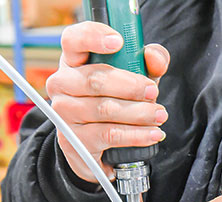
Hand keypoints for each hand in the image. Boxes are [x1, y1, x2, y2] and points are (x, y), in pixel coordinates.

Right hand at [45, 21, 170, 182]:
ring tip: (159, 115)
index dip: (93, 37)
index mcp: (73, 60)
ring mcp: (64, 112)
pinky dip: (135, 134)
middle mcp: (61, 83)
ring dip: (138, 113)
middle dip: (130, 86)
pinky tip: (153, 133)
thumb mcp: (135, 77)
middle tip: (152, 92)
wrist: (99, 144)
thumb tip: (153, 56)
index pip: (73, 39)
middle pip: (94, 79)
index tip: (119, 41)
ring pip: (104, 109)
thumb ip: (149, 62)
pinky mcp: (72, 139)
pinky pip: (107, 134)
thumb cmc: (117, 100)